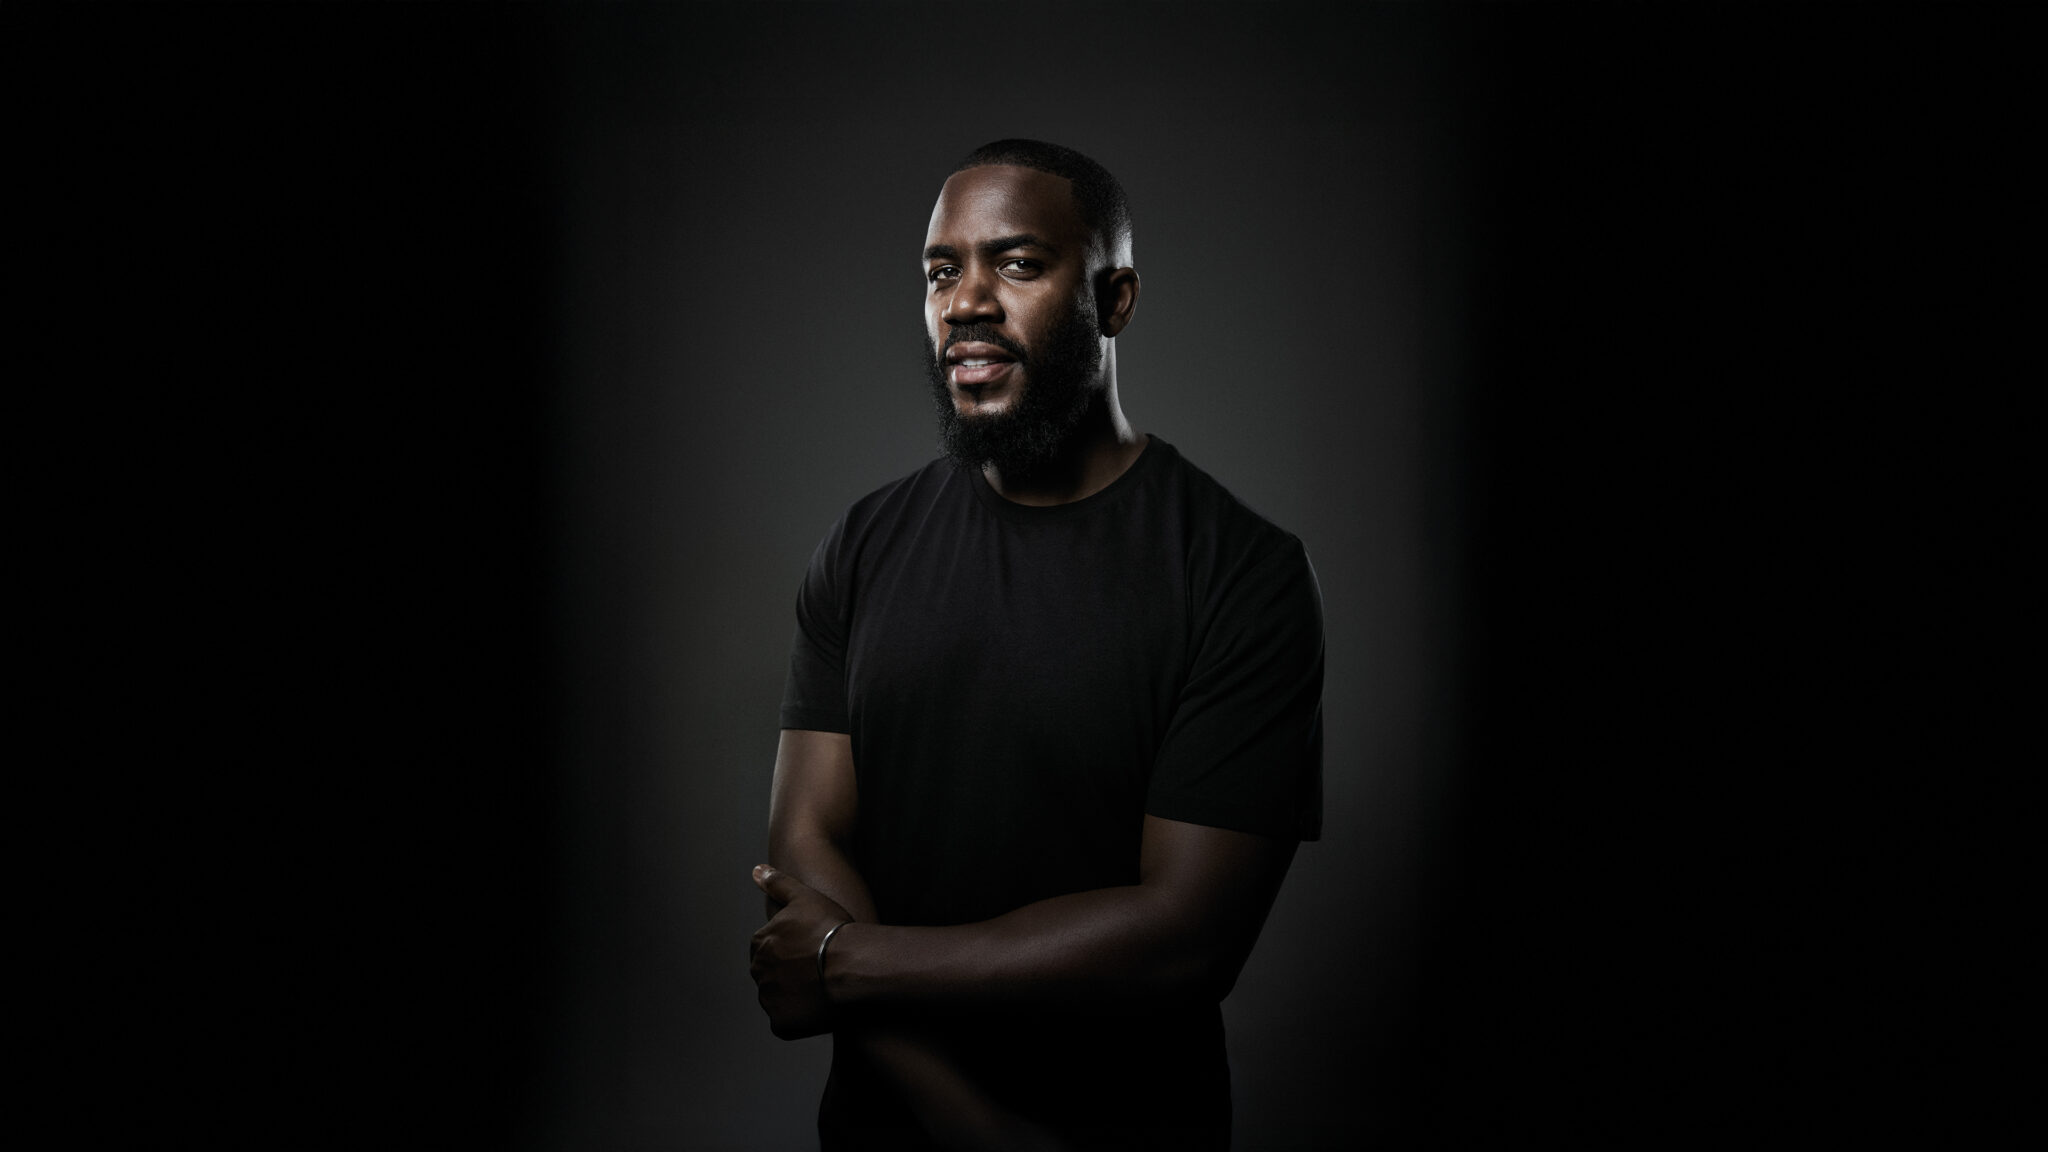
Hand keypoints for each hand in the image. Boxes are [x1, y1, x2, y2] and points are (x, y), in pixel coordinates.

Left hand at [749, 864, 853, 1038]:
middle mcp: (758, 972)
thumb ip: (777, 883)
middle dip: (791, 973)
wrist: (851, 965)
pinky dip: (801, 1017)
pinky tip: (820, 1006)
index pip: (769, 948)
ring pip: (779, 998)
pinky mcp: (781, 1024)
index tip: (811, 949)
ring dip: (795, 995)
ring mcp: (769, 1000)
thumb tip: (756, 870)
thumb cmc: (831, 928)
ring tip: (823, 988)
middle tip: (819, 970)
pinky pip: (787, 1022)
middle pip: (772, 974)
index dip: (792, 949)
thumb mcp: (804, 896)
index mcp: (760, 943)